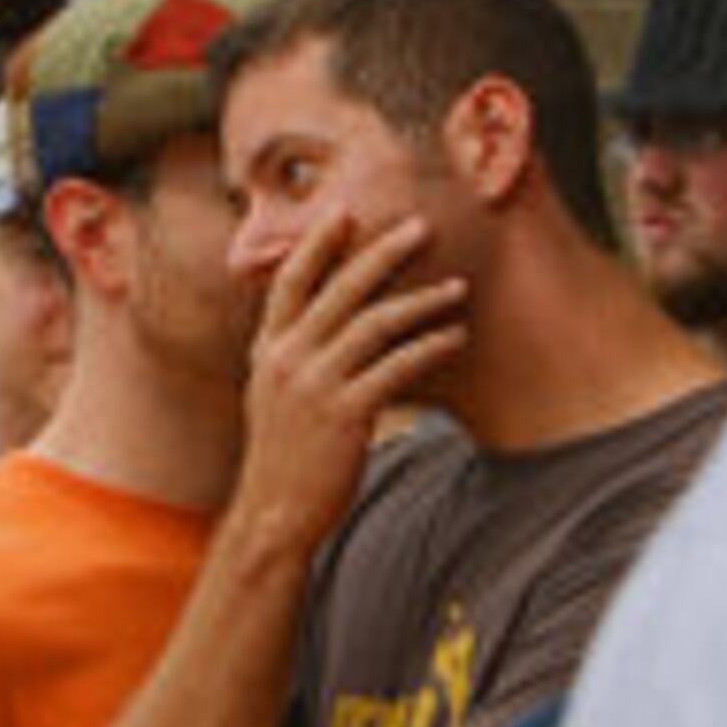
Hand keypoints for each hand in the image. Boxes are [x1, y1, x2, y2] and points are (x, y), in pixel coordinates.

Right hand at [235, 212, 467, 543]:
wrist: (274, 514)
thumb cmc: (283, 457)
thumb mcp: (271, 397)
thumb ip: (290, 356)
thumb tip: (316, 326)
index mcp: (269, 350)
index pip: (291, 282)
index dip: (318, 245)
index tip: (345, 212)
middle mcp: (288, 359)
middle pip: (341, 290)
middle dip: (383, 253)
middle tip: (420, 227)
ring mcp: (316, 385)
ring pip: (376, 324)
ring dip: (422, 301)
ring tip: (457, 288)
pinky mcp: (347, 413)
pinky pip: (398, 367)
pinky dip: (430, 347)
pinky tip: (456, 337)